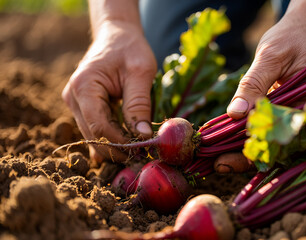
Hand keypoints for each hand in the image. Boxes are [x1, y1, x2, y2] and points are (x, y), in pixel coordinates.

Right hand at [62, 20, 156, 161]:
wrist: (116, 35)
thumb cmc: (129, 49)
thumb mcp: (141, 72)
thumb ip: (139, 104)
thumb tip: (142, 136)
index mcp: (84, 86)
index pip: (99, 126)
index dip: (119, 142)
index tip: (142, 150)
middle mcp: (73, 97)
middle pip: (93, 135)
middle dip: (117, 149)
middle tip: (142, 158)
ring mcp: (74, 103)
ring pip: (93, 136)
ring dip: (113, 147)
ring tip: (137, 153)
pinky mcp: (82, 107)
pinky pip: (94, 129)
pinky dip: (109, 140)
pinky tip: (124, 149)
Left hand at [218, 0, 305, 172]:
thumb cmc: (293, 36)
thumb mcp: (271, 56)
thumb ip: (254, 85)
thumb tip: (236, 115)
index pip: (278, 142)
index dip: (251, 155)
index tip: (223, 162)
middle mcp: (305, 117)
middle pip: (274, 149)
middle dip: (243, 159)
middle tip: (213, 166)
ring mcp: (295, 116)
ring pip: (270, 143)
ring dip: (243, 151)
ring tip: (214, 159)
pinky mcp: (285, 111)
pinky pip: (267, 128)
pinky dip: (246, 135)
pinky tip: (225, 140)